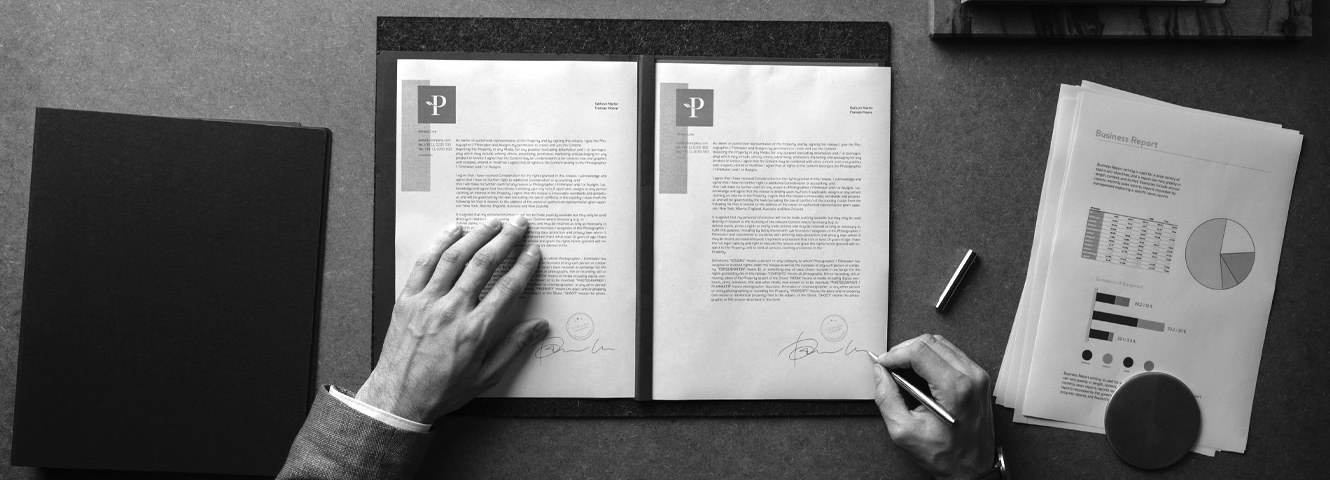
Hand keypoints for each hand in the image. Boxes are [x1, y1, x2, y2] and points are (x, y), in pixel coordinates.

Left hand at [357, 215, 548, 422]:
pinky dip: (440, 244)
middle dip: (505, 240)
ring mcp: (427, 302)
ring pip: (455, 257)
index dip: (524, 265)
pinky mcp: (407, 300)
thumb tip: (540, 327)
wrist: (399, 398)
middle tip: (519, 224)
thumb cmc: (442, 390)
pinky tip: (453, 231)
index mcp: (475, 330)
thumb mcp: (486, 376)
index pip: (507, 288)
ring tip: (492, 222)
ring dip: (476, 235)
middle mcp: (452, 310)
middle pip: (484, 264)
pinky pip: (425, 264)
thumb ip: (514, 347)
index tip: (533, 251)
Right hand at [872, 334, 994, 479]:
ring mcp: (977, 375)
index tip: (883, 364)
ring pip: (941, 344)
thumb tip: (880, 374)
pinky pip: (951, 354)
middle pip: (930, 342)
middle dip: (904, 351)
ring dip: (918, 352)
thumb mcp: (905, 432)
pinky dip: (931, 358)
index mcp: (955, 388)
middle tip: (890, 367)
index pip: (919, 350)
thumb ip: (887, 398)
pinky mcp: (978, 378)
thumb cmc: (945, 455)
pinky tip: (921, 375)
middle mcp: (971, 377)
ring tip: (904, 371)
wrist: (973, 468)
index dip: (895, 354)